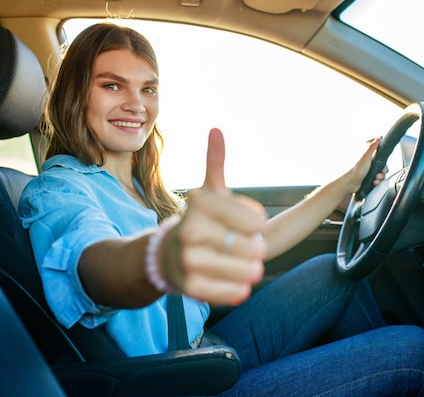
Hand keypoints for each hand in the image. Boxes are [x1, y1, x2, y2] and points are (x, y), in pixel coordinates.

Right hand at [163, 128, 266, 305]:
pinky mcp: (191, 287)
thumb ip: (216, 162)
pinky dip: (239, 289)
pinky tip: (232, 281)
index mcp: (200, 203)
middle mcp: (191, 230)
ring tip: (239, 264)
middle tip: (240, 246)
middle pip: (255, 247)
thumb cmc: (199, 220)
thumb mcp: (208, 192)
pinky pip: (234, 293)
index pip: (257, 220)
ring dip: (250, 270)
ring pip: (247, 272)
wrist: (166, 255)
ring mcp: (189, 260)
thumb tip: (216, 130)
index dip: (256, 224)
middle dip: (255, 248)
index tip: (244, 222)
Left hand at [354, 137, 387, 187]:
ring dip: (380, 177)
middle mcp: (368, 164)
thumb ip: (372, 147)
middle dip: (382, 171)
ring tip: (375, 179)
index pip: (380, 157)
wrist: (350, 182)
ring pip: (380, 174)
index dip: (383, 161)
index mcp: (368, 157)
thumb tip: (377, 138)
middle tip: (380, 173)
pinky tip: (373, 182)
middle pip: (381, 167)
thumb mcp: (365, 156)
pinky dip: (376, 182)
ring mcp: (368, 172)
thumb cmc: (356, 169)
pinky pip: (377, 181)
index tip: (383, 164)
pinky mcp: (368, 179)